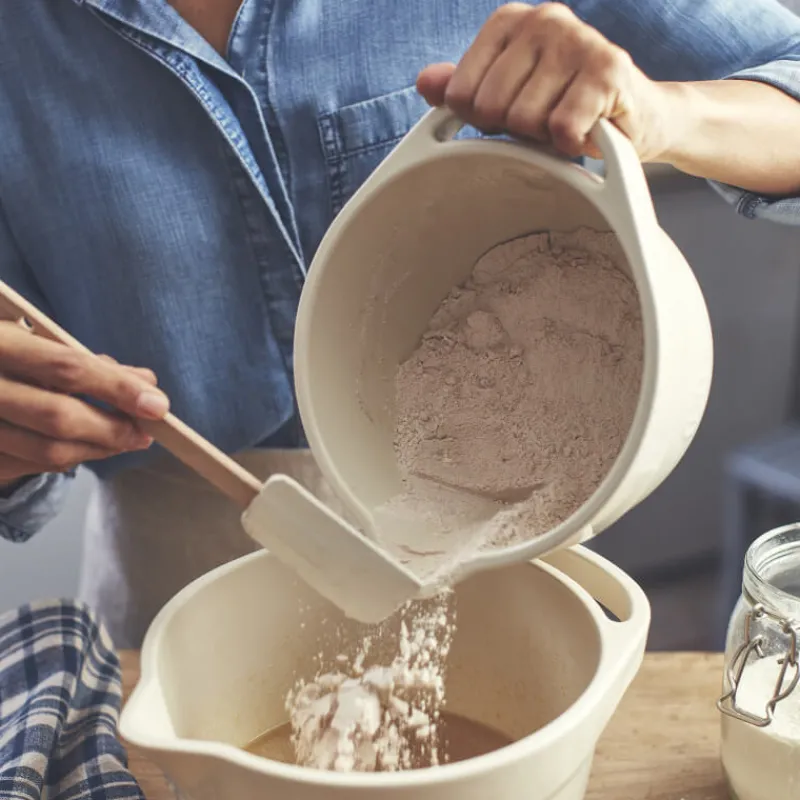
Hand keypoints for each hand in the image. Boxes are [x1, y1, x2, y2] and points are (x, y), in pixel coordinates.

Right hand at [0, 320, 168, 485]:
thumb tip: (147, 384)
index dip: (117, 388)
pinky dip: (71, 458)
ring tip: (124, 440)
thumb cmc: (9, 355)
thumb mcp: (38, 342)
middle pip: (60, 417)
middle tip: (145, 434)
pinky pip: (35, 467)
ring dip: (98, 449)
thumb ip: (90, 362)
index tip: (156, 405)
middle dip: (114, 429)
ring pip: (50, 451)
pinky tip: (87, 446)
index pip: (67, 368)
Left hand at [417, 2, 677, 160]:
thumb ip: (463, 87)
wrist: (636, 117)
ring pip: (524, 122)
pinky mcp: (607, 71)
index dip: (483, 119)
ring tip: (567, 121)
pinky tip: (587, 130)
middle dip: (515, 129)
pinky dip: (571, 144)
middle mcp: (543, 19)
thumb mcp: (507, 95)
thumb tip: (425, 83)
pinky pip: (560, 129)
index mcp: (509, 22)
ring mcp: (577, 40)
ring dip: (546, 137)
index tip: (513, 111)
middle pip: (490, 109)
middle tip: (545, 120)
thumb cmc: (564, 104)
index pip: (459, 94)